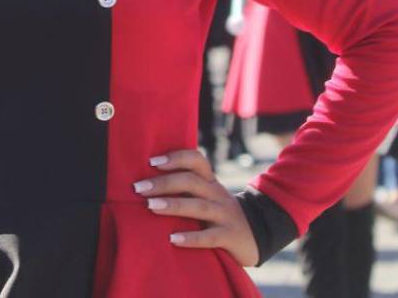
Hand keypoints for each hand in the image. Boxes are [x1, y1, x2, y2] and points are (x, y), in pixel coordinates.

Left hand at [134, 148, 257, 266]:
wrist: (257, 236)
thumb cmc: (218, 215)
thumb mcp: (206, 197)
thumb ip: (185, 190)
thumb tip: (145, 184)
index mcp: (210, 182)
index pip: (196, 160)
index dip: (175, 158)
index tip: (152, 162)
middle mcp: (218, 194)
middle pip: (191, 181)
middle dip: (164, 183)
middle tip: (139, 188)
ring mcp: (226, 215)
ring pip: (199, 206)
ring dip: (173, 205)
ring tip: (150, 206)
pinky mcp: (231, 237)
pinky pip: (210, 236)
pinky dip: (191, 238)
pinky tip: (173, 239)